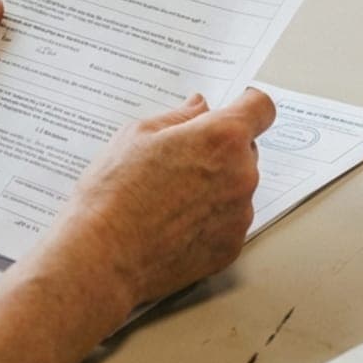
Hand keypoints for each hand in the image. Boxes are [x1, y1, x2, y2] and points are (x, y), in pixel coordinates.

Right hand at [43, 88, 275, 335]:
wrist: (102, 257)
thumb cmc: (114, 194)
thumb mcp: (137, 135)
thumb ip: (179, 116)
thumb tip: (199, 108)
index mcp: (221, 138)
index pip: (260, 108)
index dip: (247, 105)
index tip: (236, 107)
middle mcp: (241, 175)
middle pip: (246, 149)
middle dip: (221, 149)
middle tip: (181, 159)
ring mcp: (239, 215)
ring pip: (237, 187)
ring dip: (216, 185)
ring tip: (170, 197)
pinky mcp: (231, 247)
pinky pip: (229, 221)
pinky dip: (210, 219)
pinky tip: (175, 224)